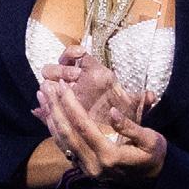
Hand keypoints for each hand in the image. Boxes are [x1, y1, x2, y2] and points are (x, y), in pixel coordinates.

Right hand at [33, 46, 153, 124]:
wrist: (121, 136)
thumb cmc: (128, 116)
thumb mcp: (136, 110)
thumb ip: (142, 102)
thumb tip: (151, 96)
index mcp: (97, 75)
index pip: (79, 56)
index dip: (72, 53)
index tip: (75, 55)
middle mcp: (82, 82)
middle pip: (62, 68)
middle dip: (58, 70)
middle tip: (58, 77)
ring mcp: (71, 95)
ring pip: (52, 84)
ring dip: (49, 85)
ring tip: (48, 90)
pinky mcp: (64, 111)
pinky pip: (51, 106)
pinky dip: (44, 109)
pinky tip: (38, 110)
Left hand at [38, 79, 166, 181]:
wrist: (153, 177)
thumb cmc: (154, 154)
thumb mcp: (150, 139)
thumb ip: (130, 127)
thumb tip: (113, 112)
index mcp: (110, 155)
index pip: (83, 127)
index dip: (71, 105)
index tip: (63, 86)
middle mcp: (93, 164)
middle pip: (67, 133)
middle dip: (55, 108)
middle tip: (46, 87)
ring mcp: (87, 168)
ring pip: (62, 141)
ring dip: (50, 117)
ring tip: (42, 96)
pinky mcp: (84, 168)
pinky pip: (64, 147)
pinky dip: (54, 129)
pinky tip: (48, 114)